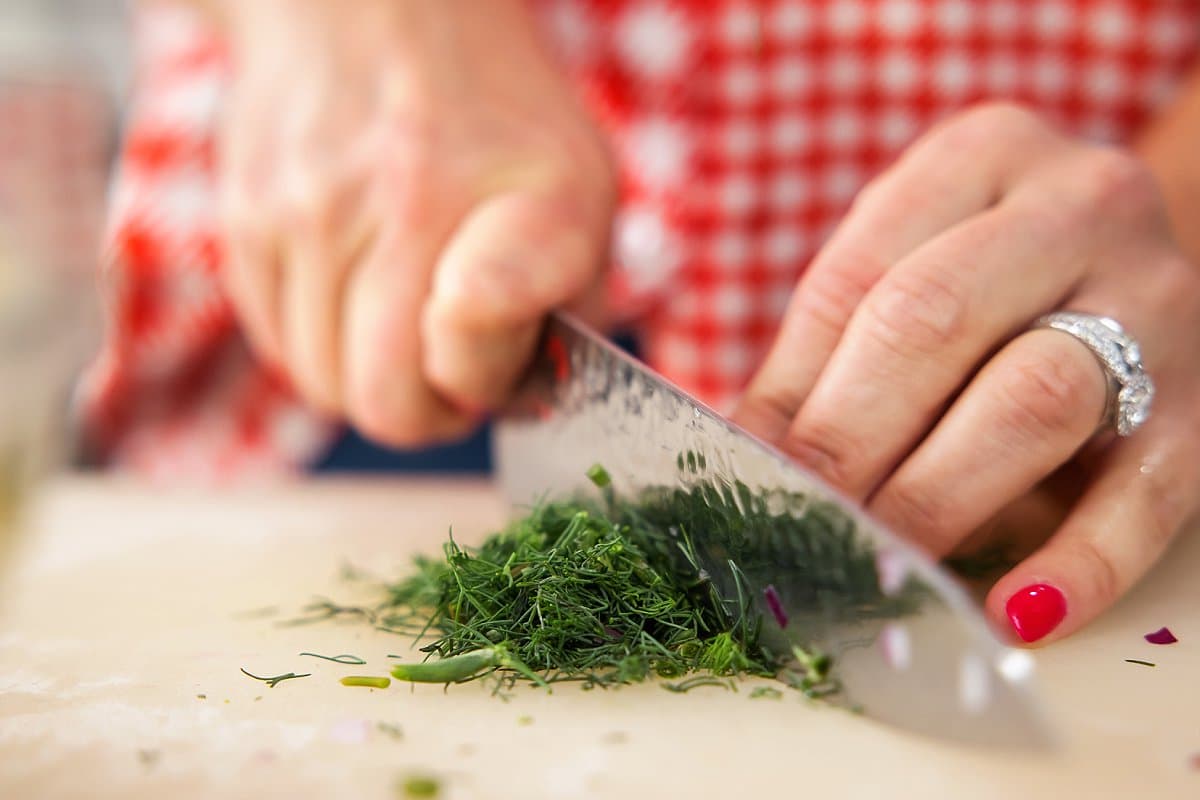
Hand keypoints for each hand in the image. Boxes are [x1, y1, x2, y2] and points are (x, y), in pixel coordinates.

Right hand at [216, 0, 614, 444]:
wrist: (380, 7)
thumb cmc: (498, 120)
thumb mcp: (582, 193)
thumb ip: (576, 303)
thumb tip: (528, 398)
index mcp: (514, 205)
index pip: (468, 359)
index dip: (484, 382)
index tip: (496, 358)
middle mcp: (402, 206)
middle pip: (384, 404)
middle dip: (425, 408)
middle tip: (446, 368)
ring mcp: (309, 214)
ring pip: (322, 385)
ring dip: (365, 373)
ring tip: (399, 314)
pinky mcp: (246, 218)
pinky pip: (276, 344)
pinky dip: (316, 339)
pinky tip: (351, 287)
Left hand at [733, 103, 1199, 644]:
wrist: (1142, 271)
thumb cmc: (999, 283)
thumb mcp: (914, 272)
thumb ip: (831, 354)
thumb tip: (740, 457)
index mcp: (979, 157)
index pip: (855, 279)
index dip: (791, 390)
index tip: (745, 475)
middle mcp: (1077, 204)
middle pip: (930, 323)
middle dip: (847, 440)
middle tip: (796, 527)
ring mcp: (1155, 298)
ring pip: (1032, 398)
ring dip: (937, 498)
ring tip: (875, 567)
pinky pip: (1145, 490)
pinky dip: (1078, 559)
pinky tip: (1018, 612)